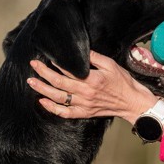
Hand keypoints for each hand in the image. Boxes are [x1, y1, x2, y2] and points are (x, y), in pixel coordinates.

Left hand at [27, 51, 157, 124]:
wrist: (131, 101)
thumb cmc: (122, 81)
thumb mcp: (110, 64)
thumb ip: (94, 57)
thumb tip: (80, 51)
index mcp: (91, 79)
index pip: (68, 70)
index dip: (55, 64)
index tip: (45, 57)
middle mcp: (85, 93)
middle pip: (59, 83)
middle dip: (43, 73)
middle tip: (33, 65)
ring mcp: (84, 105)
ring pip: (58, 98)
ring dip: (43, 90)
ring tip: (32, 82)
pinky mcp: (84, 113)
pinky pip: (65, 113)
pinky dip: (52, 108)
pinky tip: (43, 102)